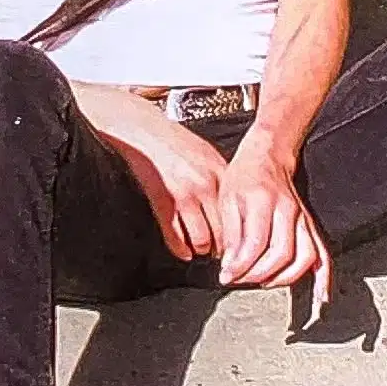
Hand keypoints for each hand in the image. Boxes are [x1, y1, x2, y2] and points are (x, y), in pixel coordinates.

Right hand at [110, 110, 230, 259]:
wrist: (146, 131)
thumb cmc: (175, 141)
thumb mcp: (208, 154)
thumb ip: (222, 179)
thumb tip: (234, 205)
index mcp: (221, 172)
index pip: (240, 213)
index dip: (241, 233)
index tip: (240, 242)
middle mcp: (206, 185)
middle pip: (224, 231)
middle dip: (224, 247)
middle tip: (223, 254)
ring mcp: (184, 196)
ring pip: (202, 239)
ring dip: (202, 249)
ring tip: (202, 250)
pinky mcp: (162, 203)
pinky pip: (175, 236)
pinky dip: (180, 249)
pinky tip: (184, 251)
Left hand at [215, 132, 331, 299]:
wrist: (267, 157)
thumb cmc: (244, 177)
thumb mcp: (227, 200)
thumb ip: (230, 234)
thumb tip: (230, 267)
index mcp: (264, 201)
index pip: (257, 243)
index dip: (241, 266)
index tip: (227, 276)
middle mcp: (289, 211)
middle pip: (282, 253)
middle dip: (259, 274)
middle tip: (240, 280)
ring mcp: (303, 219)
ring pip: (304, 257)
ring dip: (284, 278)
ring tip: (264, 282)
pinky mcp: (311, 227)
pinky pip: (323, 255)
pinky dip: (324, 278)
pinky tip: (320, 296)